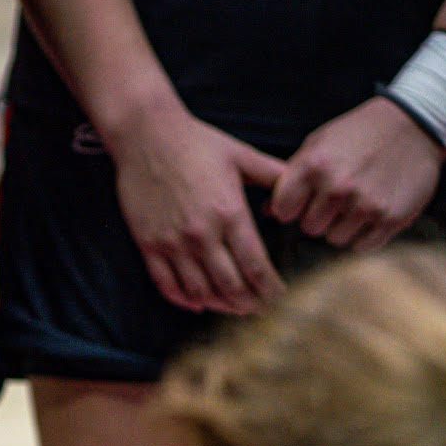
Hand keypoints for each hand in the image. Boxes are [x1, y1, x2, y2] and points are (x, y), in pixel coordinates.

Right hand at [104, 103, 287, 314]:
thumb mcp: (243, 156)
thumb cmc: (197, 143)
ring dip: (219, 305)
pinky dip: (183, 300)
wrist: (147, 136)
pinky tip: (197, 304)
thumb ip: (275, 177)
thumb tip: (297, 198)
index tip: (281, 298)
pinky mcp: (148, 244)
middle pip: (230, 286)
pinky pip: (166, 284)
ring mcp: (172, 242)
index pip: (256, 266)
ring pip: (199, 291)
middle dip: (249, 304)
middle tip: (261, 309)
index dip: (271, 289)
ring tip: (234, 308)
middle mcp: (201, 234)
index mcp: (230, 214)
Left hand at [268, 96, 445, 251]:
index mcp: (314, 166)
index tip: (302, 201)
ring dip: (343, 226)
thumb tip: (267, 212)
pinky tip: (372, 212)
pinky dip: (365, 234)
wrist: (414, 125)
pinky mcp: (392, 218)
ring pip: (335, 239)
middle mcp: (338, 186)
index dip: (291, 208)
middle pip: (310, 228)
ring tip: (357, 201)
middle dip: (319, 217)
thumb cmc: (358, 135)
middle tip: (336, 198)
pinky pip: (362, 246)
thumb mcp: (317, 145)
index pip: (283, 211)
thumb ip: (291, 178)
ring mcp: (367, 204)